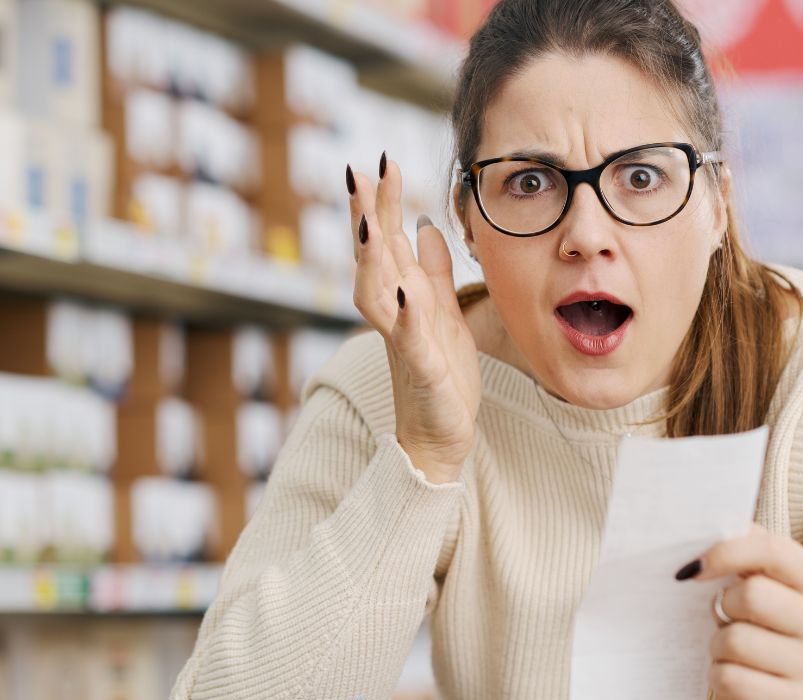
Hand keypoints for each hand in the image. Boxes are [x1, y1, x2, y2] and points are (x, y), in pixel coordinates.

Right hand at [347, 156, 480, 483]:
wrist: (438, 436)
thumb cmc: (441, 377)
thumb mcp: (444, 313)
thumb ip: (434, 271)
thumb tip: (426, 226)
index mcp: (403, 295)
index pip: (386, 240)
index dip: (383, 202)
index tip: (381, 161)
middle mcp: (394, 312)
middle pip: (372, 257)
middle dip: (365, 217)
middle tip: (358, 174)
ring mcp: (401, 339)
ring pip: (375, 293)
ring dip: (371, 260)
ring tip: (370, 226)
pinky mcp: (419, 368)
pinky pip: (408, 339)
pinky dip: (405, 317)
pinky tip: (407, 294)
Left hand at [684, 524, 802, 699]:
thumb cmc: (761, 631)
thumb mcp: (762, 586)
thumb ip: (747, 552)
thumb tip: (713, 526)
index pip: (773, 550)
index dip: (725, 553)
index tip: (693, 569)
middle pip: (751, 595)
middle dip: (723, 607)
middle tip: (726, 619)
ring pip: (735, 640)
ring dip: (718, 646)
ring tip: (732, 652)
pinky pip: (729, 678)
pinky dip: (719, 677)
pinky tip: (736, 677)